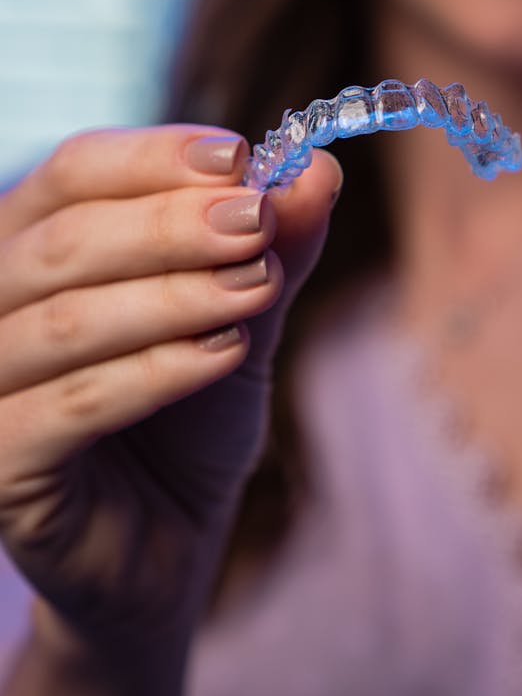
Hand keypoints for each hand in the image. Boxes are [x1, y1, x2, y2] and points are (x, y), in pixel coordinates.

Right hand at [0, 124, 341, 660]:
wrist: (167, 539)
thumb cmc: (191, 417)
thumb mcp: (243, 317)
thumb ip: (272, 247)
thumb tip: (316, 169)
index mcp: (38, 247)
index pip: (74, 172)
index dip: (154, 156)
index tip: (241, 157)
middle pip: (65, 239)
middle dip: (170, 225)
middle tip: (256, 221)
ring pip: (65, 321)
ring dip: (173, 296)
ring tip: (257, 286)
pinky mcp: (1, 466)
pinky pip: (70, 408)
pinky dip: (154, 372)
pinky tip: (226, 354)